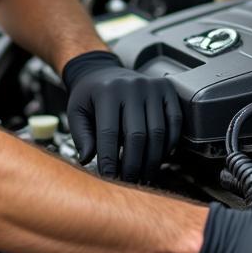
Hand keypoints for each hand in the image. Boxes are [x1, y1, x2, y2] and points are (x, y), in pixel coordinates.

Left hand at [63, 50, 181, 181]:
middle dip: (133, 164)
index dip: (110, 159)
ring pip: (158, 132)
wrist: (102, 71)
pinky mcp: (167, 90)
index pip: (109, 132)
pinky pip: (175, 121)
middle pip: (137, 135)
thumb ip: (81, 135)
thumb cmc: (90, 95)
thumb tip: (87, 159)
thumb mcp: (76, 111)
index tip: (110, 177)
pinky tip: (159, 157)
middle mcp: (131, 87)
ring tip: (144, 176)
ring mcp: (152, 87)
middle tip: (129, 181)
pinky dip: (170, 144)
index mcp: (106, 92)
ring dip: (153, 160)